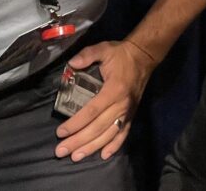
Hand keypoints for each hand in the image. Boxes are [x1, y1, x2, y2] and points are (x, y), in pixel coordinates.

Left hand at [54, 39, 155, 161]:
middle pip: (98, 128)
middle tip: (61, 151)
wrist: (144, 57)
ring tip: (75, 157)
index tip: (60, 132)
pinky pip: (123, 134)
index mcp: (113, 89)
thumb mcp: (104, 48)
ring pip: (108, 134)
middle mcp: (121, 104)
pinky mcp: (132, 115)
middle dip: (78, 141)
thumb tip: (72, 63)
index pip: (91, 111)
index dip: (75, 123)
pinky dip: (114, 146)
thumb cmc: (121, 54)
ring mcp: (128, 112)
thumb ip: (88, 55)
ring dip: (92, 147)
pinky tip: (103, 155)